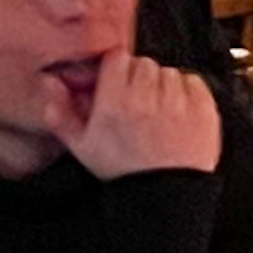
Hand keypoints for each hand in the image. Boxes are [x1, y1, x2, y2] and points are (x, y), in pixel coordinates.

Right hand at [73, 51, 224, 181]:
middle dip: (138, 79)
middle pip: (143, 63)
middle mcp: (146, 98)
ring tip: (157, 112)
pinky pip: (193, 80)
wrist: (162, 194)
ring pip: (168, 71)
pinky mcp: (203, 107)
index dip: (116, 69)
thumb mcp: (82, 146)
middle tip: (136, 102)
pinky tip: (177, 113)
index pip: (117, 57)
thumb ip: (61, 113)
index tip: (116, 83)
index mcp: (115, 104)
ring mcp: (177, 101)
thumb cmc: (123, 169)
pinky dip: (187, 92)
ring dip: (162, 86)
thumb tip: (50, 83)